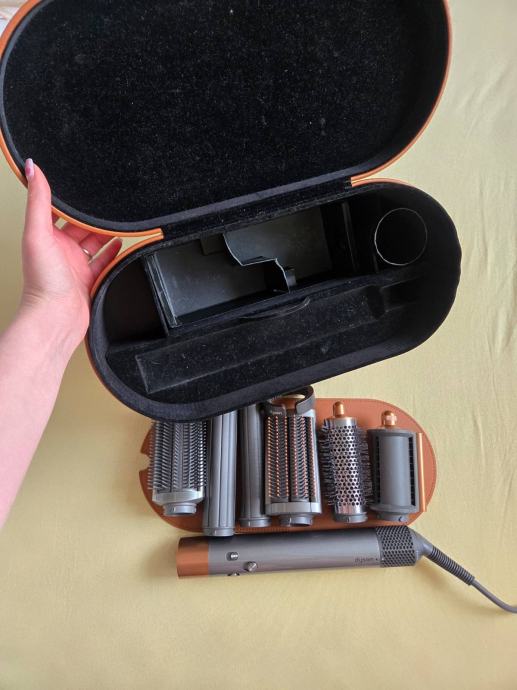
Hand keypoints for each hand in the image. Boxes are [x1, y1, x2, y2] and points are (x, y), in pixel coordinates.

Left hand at [20, 159, 121, 352]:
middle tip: (110, 203)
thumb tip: (32, 168)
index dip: (71, 199)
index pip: (59, 211)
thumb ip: (38, 201)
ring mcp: (75, 266)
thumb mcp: (38, 234)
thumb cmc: (42, 282)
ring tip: (120, 220)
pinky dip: (114, 253)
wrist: (56, 317)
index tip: (83, 184)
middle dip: (94, 216)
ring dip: (107, 232)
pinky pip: (105, 262)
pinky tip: (122, 244)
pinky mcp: (90, 280)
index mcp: (45, 237)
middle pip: (81, 226)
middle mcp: (60, 251)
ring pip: (95, 243)